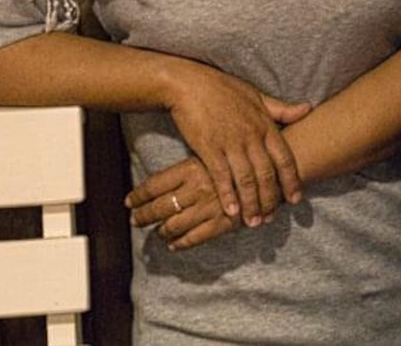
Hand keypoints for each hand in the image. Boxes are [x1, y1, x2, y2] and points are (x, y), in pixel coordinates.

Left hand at [126, 157, 243, 250]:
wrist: (270, 168)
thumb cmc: (238, 160)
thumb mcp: (210, 155)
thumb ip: (186, 169)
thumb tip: (159, 185)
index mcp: (191, 168)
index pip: (153, 186)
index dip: (138, 196)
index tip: (130, 202)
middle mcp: (197, 188)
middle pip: (158, 208)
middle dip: (143, 217)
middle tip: (136, 220)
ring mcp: (208, 206)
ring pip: (173, 226)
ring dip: (161, 232)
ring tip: (158, 232)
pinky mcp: (222, 222)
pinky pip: (194, 238)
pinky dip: (180, 243)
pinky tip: (174, 244)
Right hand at [165, 64, 312, 227]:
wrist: (190, 84)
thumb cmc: (224, 90)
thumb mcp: (257, 96)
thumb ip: (282, 109)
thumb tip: (309, 108)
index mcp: (265, 124)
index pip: (285, 157)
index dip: (292, 180)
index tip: (296, 199)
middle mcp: (251, 136)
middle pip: (267, 173)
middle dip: (271, 199)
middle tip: (271, 218)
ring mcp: (230, 142)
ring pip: (246, 179)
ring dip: (252, 203)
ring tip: (254, 222)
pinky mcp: (209, 148)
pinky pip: (221, 176)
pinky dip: (228, 196)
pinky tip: (231, 212)